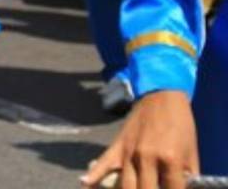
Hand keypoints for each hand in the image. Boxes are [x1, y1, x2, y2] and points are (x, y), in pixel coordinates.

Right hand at [81, 91, 197, 188]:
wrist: (161, 96)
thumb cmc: (181, 124)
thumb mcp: (192, 151)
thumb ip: (188, 174)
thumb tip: (183, 188)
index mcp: (170, 159)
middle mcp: (147, 158)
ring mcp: (129, 153)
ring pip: (125, 186)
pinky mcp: (117, 147)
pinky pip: (104, 164)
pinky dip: (93, 176)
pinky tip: (84, 184)